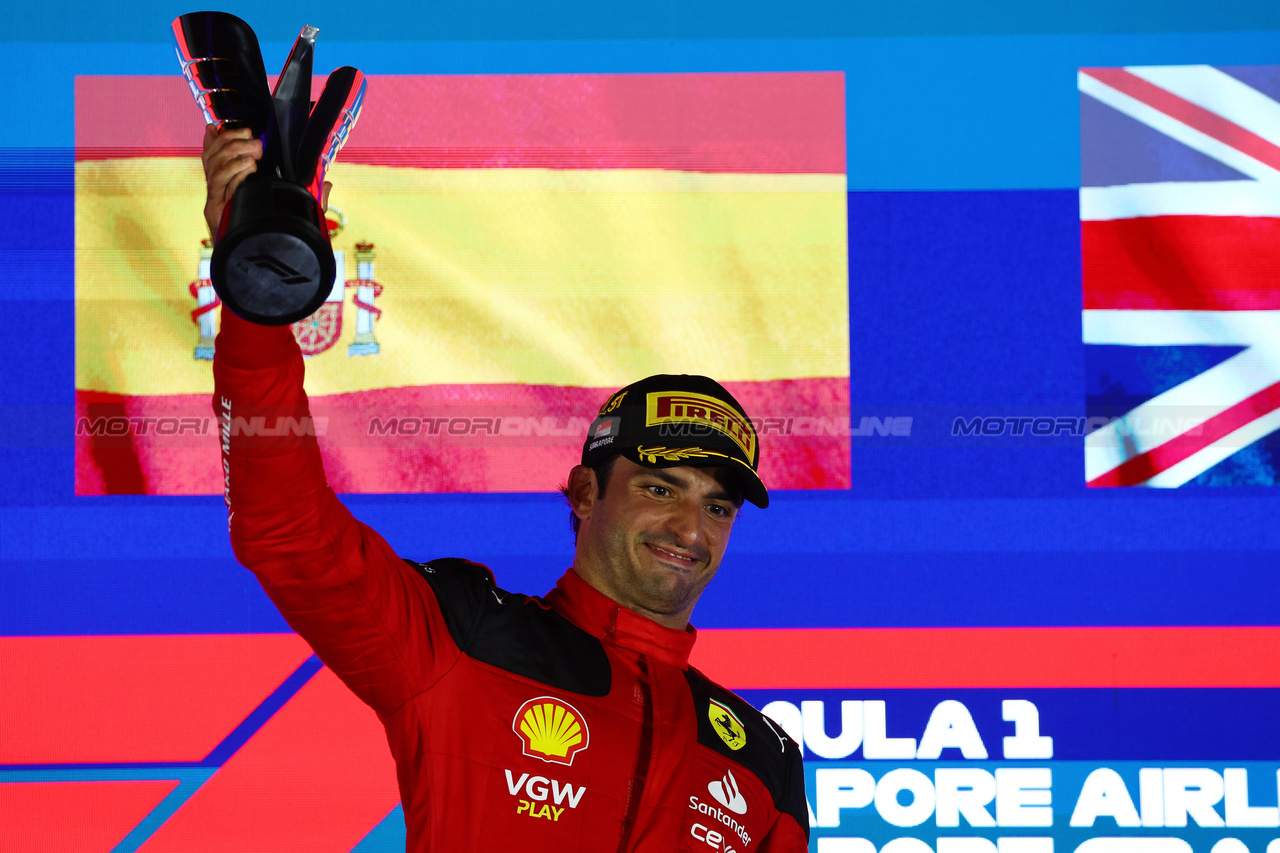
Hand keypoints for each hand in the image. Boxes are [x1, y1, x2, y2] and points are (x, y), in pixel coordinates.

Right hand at [200, 124, 333, 239]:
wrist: (262, 271)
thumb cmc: (276, 238)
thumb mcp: (295, 213)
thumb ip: (309, 197)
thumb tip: (327, 184)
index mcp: (232, 185)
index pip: (217, 154)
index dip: (221, 137)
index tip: (240, 126)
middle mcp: (220, 191)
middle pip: (213, 155)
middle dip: (232, 140)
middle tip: (254, 139)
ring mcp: (216, 200)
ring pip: (213, 165)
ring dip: (234, 152)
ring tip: (255, 151)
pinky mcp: (213, 212)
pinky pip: (217, 184)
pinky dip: (233, 171)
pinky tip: (248, 166)